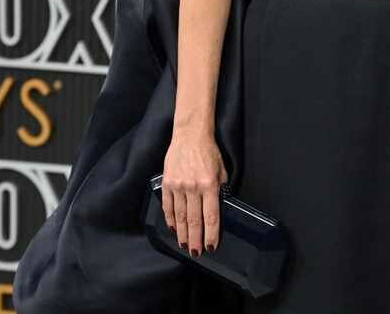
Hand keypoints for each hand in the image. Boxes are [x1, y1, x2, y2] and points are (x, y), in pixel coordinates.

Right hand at [162, 131, 228, 254]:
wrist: (190, 135)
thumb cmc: (209, 152)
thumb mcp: (222, 171)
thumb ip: (220, 190)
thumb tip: (217, 209)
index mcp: (210, 185)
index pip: (211, 216)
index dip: (211, 234)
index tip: (211, 246)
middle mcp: (193, 187)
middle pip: (193, 220)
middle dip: (195, 239)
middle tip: (196, 253)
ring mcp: (178, 186)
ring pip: (180, 216)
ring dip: (182, 234)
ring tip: (184, 245)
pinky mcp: (167, 183)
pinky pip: (168, 206)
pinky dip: (170, 219)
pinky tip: (173, 229)